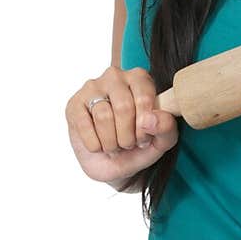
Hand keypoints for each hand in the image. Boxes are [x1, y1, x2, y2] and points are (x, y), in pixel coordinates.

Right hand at [66, 65, 178, 183]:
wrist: (112, 163)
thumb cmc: (138, 146)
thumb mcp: (161, 141)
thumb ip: (166, 128)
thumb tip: (151, 119)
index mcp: (141, 78)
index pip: (144, 98)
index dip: (145, 126)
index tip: (144, 140)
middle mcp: (115, 76)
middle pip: (123, 107)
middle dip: (127, 136)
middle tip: (128, 146)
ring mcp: (92, 88)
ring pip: (103, 117)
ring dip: (111, 142)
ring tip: (114, 147)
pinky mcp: (74, 104)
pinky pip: (84, 125)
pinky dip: (95, 145)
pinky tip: (99, 146)